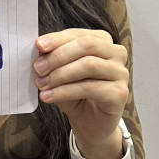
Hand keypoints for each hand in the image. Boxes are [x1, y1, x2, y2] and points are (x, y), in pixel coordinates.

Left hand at [33, 29, 128, 158]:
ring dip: (60, 74)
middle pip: (87, 45)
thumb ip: (54, 59)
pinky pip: (89, 87)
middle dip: (59, 55)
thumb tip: (39, 48)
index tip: (38, 45)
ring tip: (41, 84)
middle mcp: (116, 53)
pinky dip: (65, 91)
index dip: (58, 38)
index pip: (79, 34)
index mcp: (102, 41)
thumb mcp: (61, 72)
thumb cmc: (77, 94)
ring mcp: (121, 73)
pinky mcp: (120, 93)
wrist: (90, 124)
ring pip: (89, 65)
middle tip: (38, 68)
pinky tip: (49, 96)